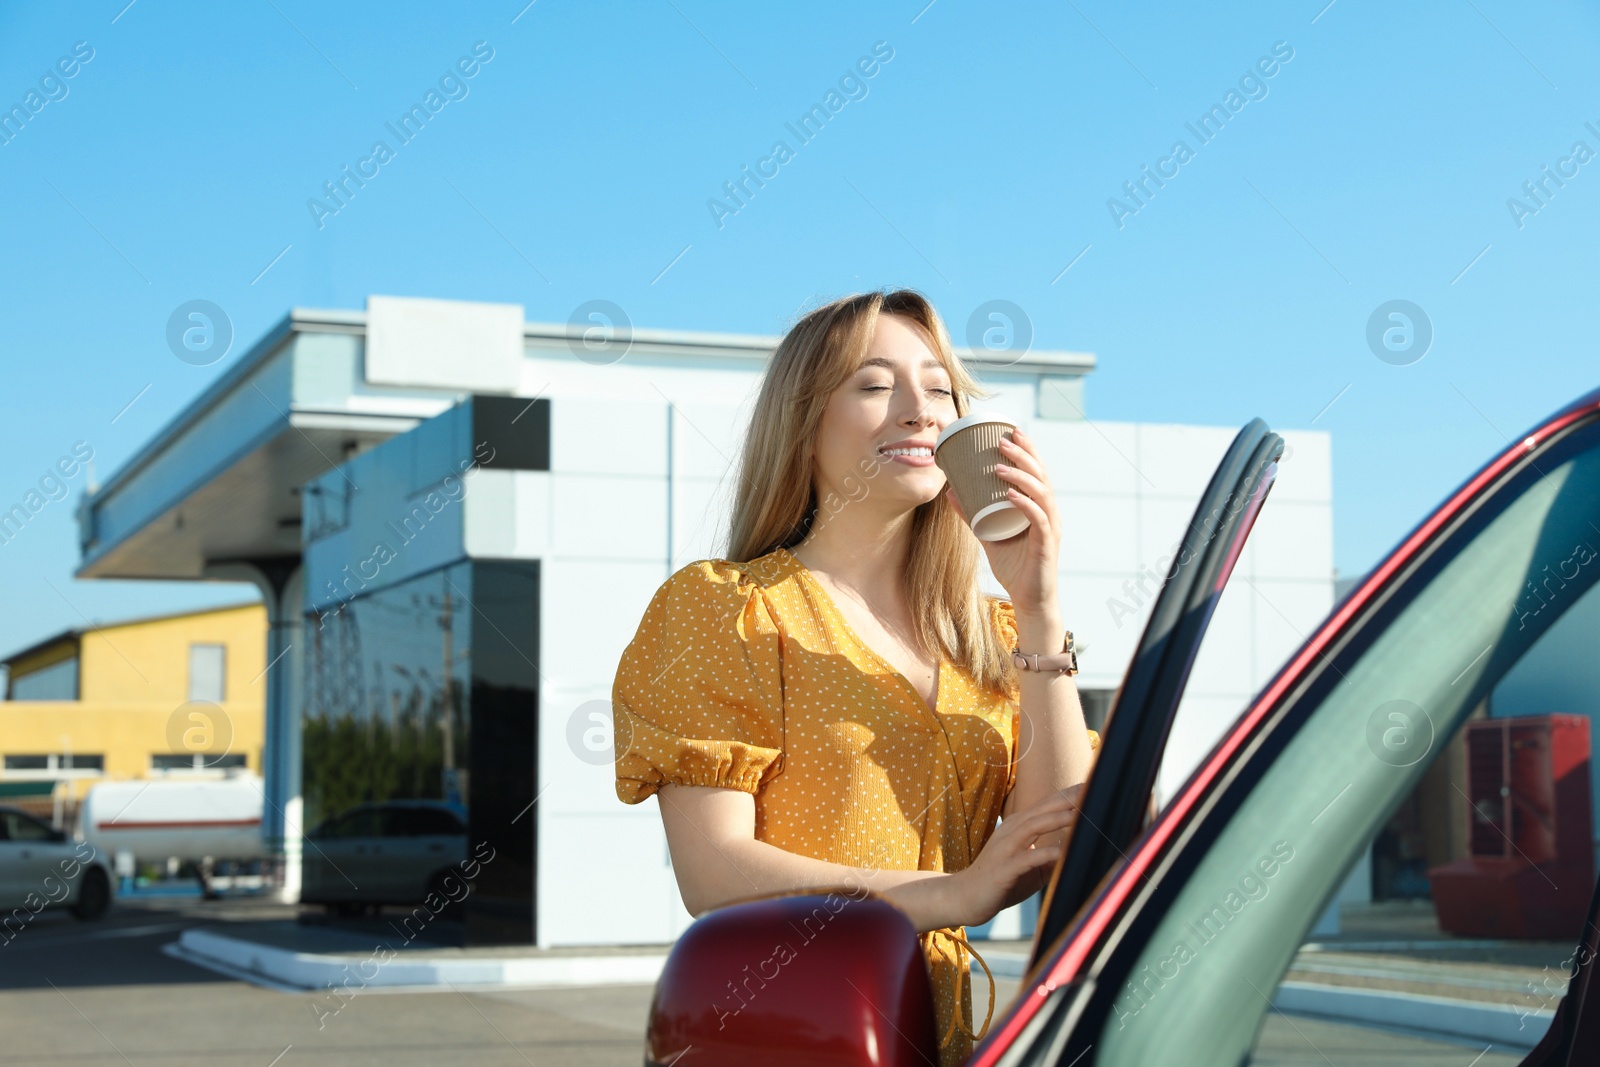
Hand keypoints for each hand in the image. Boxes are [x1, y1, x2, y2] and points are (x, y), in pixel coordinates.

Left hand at [945, 426, 1060, 622]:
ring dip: (1021, 475)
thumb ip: (972, 515)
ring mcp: (1050, 526)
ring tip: (999, 466)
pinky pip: (1039, 518)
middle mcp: (1049, 512)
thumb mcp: (988, 535)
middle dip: (1024, 454)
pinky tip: (1011, 494)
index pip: (1037, 471)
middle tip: (1002, 440)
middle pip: (1041, 475)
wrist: (1028, 599)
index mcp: (1039, 506)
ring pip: (1041, 492)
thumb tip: (950, 492)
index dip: (1027, 450)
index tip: (1010, 431)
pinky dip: (1025, 503)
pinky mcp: (1047, 543)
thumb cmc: (1013, 566)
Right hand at [946, 790, 1079, 928]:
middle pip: (1042, 809)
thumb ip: (1051, 857)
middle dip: (1067, 799)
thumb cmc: (1001, 881)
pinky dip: (1042, 854)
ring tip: (1079, 813)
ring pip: (1032, 826)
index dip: (1068, 796)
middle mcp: (1011, 832)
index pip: (1046, 806)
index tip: (1091, 786)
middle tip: (1091, 789)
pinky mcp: (1002, 870)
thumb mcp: (1031, 868)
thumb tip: (1075, 851)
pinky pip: (1024, 859)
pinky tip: (1059, 852)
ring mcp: (1005, 849)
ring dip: (1056, 819)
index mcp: (1018, 828)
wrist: (965, 897)